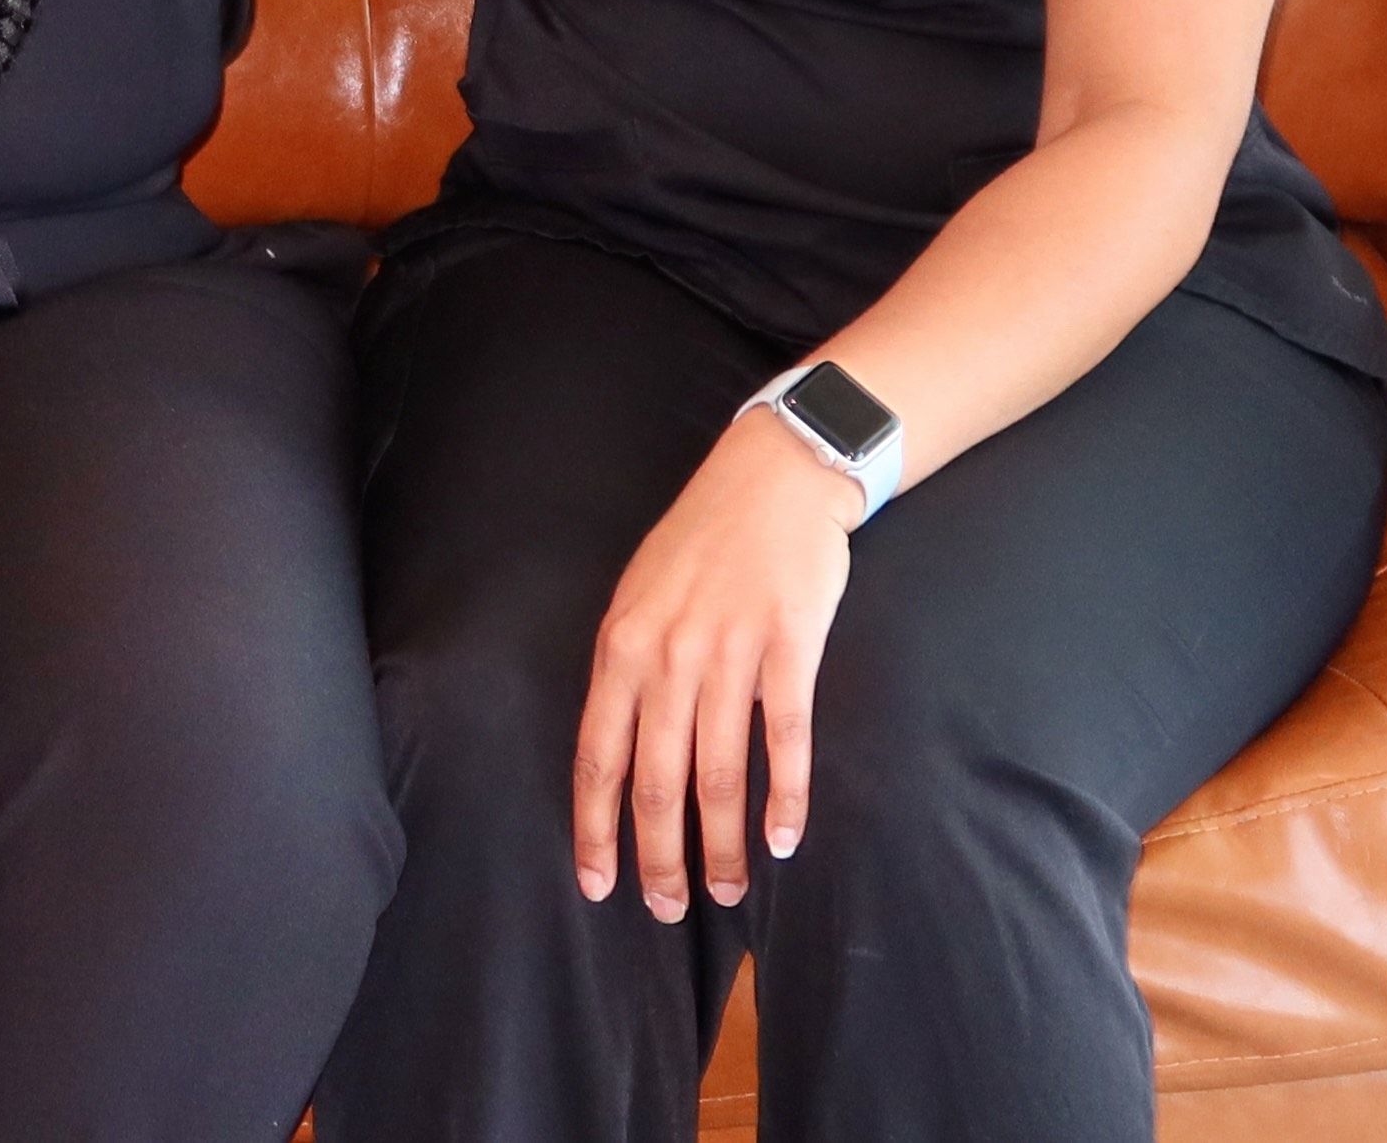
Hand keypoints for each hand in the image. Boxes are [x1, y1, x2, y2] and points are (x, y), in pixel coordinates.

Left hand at [573, 411, 860, 918]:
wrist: (775, 477)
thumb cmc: (704, 540)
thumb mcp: (640, 595)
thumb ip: (628, 667)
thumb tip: (618, 746)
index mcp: (622, 646)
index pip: (597, 756)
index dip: (596, 827)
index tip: (597, 883)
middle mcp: (668, 656)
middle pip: (657, 781)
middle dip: (659, 856)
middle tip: (668, 910)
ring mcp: (731, 652)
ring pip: (719, 774)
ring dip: (722, 845)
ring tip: (727, 890)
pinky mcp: (791, 646)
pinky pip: (784, 738)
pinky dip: (785, 797)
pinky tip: (785, 839)